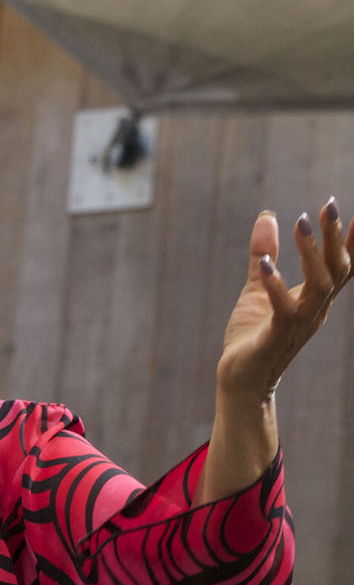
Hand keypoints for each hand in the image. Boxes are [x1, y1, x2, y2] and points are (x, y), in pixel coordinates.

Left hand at [217, 201, 352, 398]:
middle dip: (336, 237)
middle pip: (338, 269)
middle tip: (329, 205)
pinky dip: (276, 286)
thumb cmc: (254, 335)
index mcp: (316, 297)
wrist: (242, 380)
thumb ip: (266, 253)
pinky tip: (266, 265)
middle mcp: (315, 308)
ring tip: (300, 223)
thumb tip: (268, 215)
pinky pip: (284, 309)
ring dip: (311, 254)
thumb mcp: (260, 286)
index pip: (343, 265)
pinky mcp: (278, 335)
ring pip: (320, 286)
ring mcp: (299, 322)